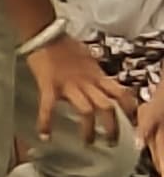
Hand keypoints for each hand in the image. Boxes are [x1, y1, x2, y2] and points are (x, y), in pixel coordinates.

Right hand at [32, 29, 136, 143]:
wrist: (45, 34)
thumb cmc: (65, 45)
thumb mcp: (88, 57)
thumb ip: (95, 72)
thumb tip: (100, 80)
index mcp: (97, 76)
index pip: (121, 94)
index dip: (129, 109)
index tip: (131, 122)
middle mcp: (87, 83)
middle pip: (107, 107)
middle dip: (112, 127)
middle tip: (112, 142)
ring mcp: (69, 86)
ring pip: (86, 111)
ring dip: (89, 130)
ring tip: (89, 142)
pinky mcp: (50, 86)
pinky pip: (48, 107)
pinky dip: (46, 122)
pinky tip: (44, 135)